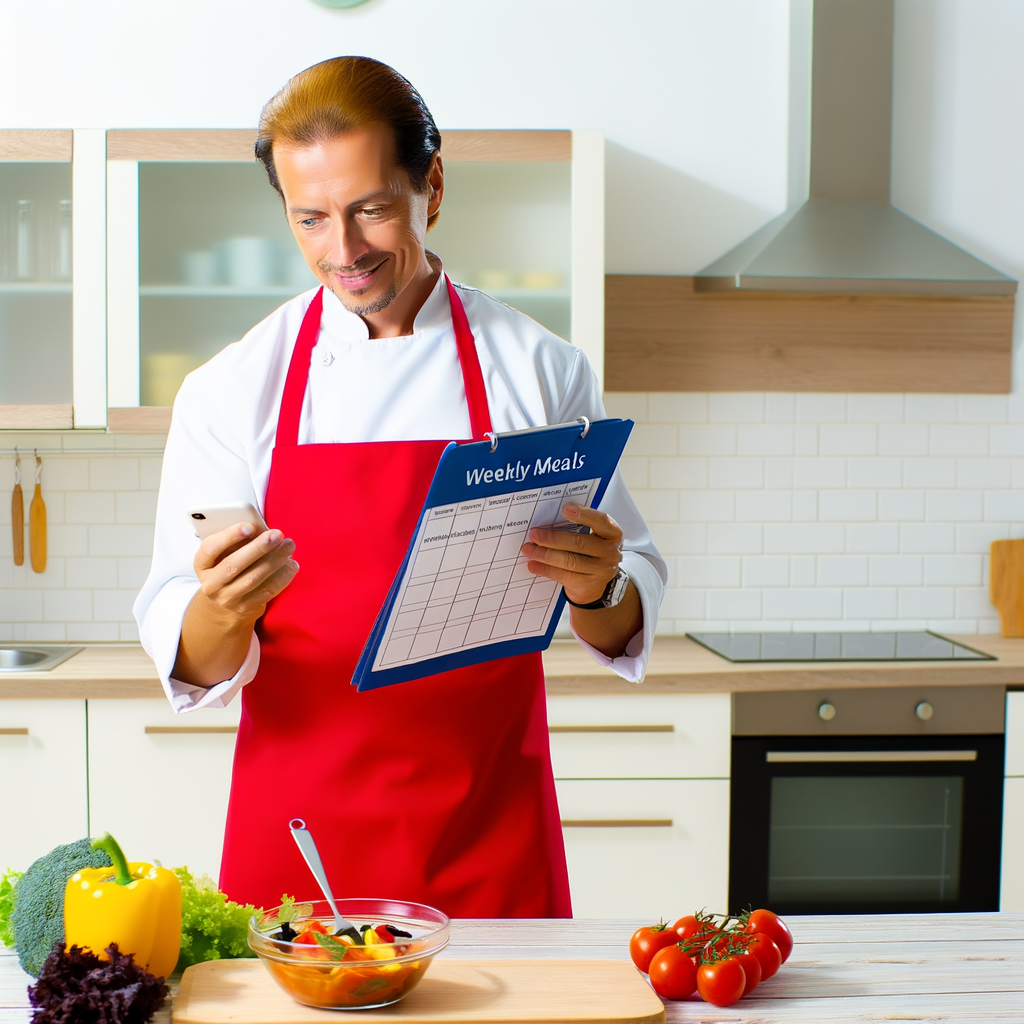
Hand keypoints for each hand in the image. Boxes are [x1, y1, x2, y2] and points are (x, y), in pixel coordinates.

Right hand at [174, 520, 299, 688]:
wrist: (225, 603)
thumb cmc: (226, 567)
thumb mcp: (223, 553)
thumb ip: (236, 541)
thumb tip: (261, 529)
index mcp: (202, 564)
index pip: (210, 548)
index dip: (229, 536)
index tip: (250, 526)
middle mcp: (211, 583)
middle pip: (234, 564)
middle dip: (258, 548)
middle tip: (277, 534)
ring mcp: (227, 598)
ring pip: (253, 579)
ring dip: (275, 561)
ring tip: (289, 546)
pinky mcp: (245, 607)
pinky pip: (267, 591)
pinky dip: (282, 577)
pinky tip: (292, 564)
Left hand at [520, 502, 621, 604]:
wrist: (599, 583)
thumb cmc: (593, 552)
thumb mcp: (595, 536)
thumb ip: (581, 525)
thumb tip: (553, 517)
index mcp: (613, 534)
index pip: (601, 521)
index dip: (584, 514)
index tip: (565, 509)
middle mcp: (610, 552)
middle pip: (579, 543)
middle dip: (552, 538)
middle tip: (534, 534)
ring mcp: (600, 570)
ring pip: (569, 561)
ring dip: (544, 554)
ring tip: (528, 549)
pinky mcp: (587, 584)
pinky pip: (563, 575)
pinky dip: (545, 569)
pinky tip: (533, 564)